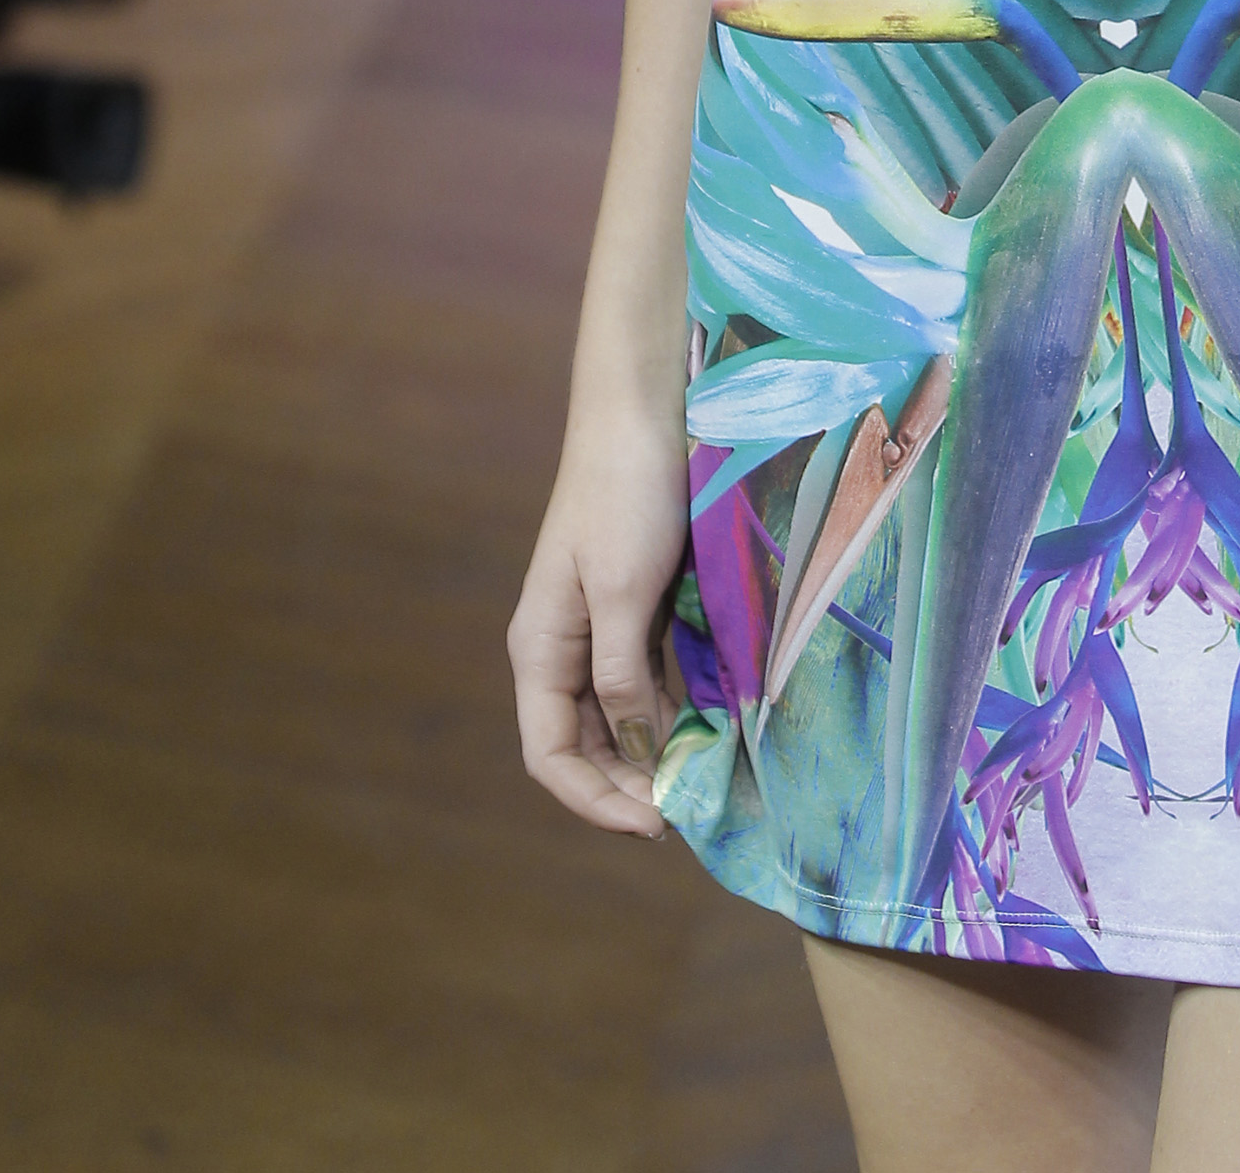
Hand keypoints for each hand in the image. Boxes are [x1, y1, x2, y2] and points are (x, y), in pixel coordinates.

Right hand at [507, 396, 690, 840]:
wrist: (641, 414)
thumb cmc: (626, 496)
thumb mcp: (623, 593)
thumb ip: (622, 678)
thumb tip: (638, 754)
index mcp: (538, 649)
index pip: (549, 755)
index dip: (594, 800)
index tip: (653, 824)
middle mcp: (559, 648)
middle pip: (580, 746)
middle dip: (624, 788)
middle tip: (684, 815)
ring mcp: (594, 629)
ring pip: (612, 720)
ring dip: (646, 758)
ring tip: (695, 786)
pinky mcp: (630, 609)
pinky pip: (640, 683)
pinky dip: (664, 714)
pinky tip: (701, 731)